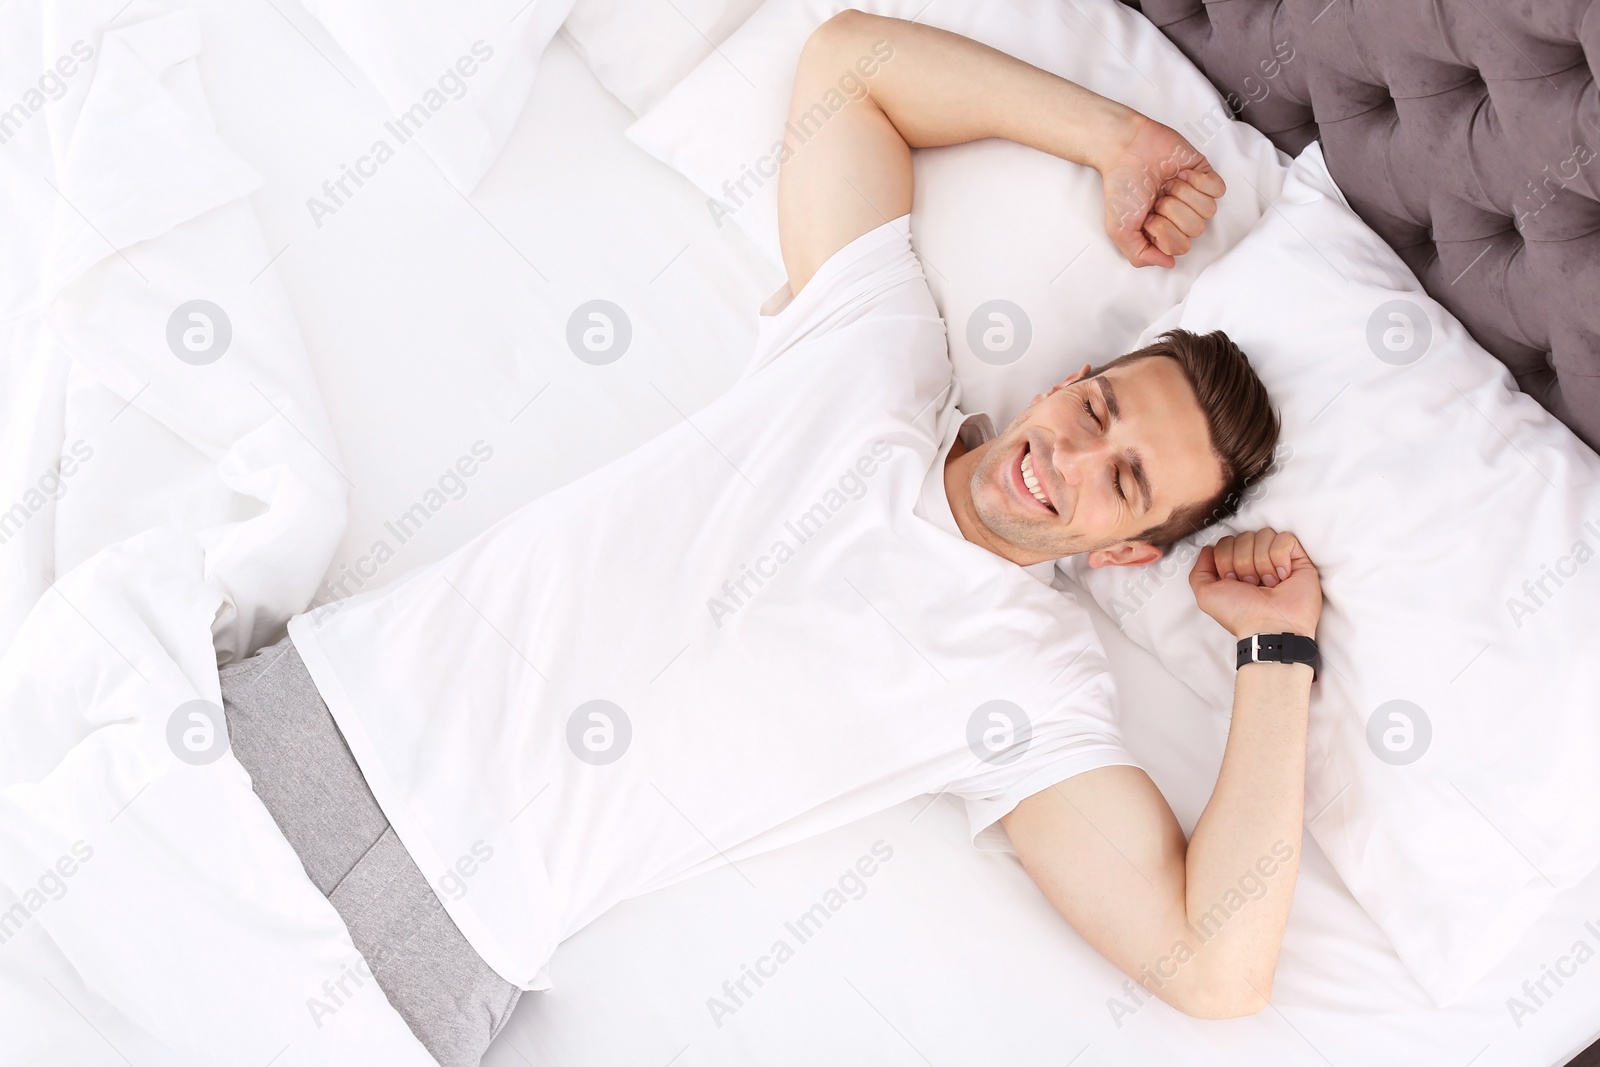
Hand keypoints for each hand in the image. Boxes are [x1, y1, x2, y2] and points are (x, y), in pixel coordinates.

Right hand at [1097, 114, 1224, 268]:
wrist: (1126, 149)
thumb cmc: (1122, 187)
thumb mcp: (1120, 231)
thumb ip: (1140, 256)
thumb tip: (1169, 263)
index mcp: (1163, 232)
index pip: (1180, 247)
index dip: (1163, 231)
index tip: (1147, 216)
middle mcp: (1181, 217)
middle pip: (1196, 230)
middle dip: (1172, 211)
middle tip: (1156, 197)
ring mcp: (1195, 196)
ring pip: (1208, 211)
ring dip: (1183, 195)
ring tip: (1166, 184)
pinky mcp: (1205, 175)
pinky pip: (1218, 190)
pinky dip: (1198, 181)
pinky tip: (1181, 174)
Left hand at [1188, 528, 1322, 639]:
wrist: (1270, 625)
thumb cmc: (1241, 614)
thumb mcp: (1206, 596)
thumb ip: (1199, 571)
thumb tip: (1207, 549)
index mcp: (1236, 567)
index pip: (1226, 541)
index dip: (1225, 559)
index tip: (1232, 580)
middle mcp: (1256, 561)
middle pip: (1244, 536)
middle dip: (1244, 562)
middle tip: (1252, 584)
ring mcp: (1278, 558)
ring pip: (1264, 535)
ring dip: (1262, 563)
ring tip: (1269, 584)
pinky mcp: (1298, 558)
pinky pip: (1285, 539)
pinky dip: (1280, 558)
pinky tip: (1283, 577)